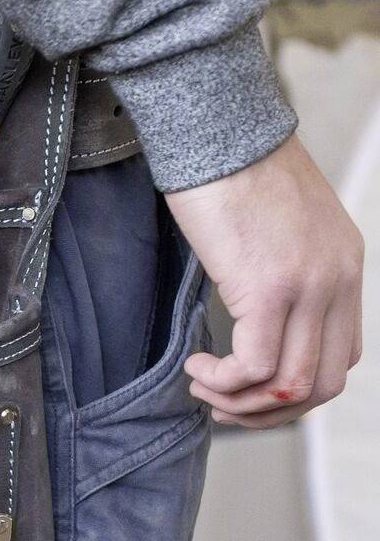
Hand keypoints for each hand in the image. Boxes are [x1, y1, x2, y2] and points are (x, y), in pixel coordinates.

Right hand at [167, 135, 363, 429]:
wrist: (218, 130)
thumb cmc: (233, 169)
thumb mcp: (279, 227)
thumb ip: (283, 271)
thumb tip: (255, 313)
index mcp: (345, 266)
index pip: (340, 356)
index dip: (293, 387)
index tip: (249, 385)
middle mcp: (337, 281)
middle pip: (322, 383)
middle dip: (268, 411)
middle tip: (223, 403)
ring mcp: (307, 287)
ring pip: (290, 385)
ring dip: (242, 401)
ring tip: (204, 386)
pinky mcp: (268, 288)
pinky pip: (254, 367)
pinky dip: (223, 380)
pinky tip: (196, 365)